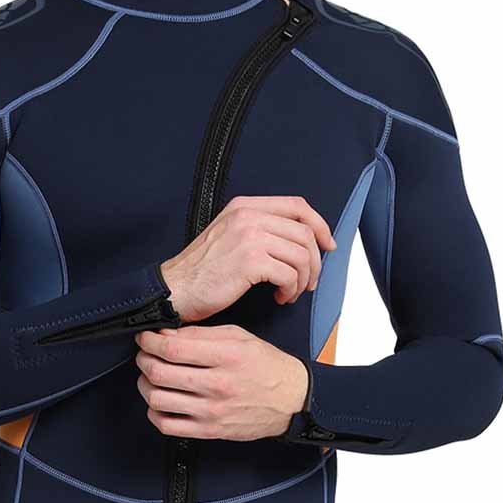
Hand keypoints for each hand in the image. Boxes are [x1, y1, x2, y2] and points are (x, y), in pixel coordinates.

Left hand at [135, 325, 307, 440]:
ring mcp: (212, 411)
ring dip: (144, 384)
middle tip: (145, 354)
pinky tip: (160, 401)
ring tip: (150, 376)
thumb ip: (200, 334)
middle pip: (160, 372)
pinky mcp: (209, 431)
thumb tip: (166, 334)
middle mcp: (217, 385)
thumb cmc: (266, 366)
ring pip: (157, 399)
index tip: (145, 337)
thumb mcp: (238, 336)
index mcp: (226, 356)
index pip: (173, 349)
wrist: (292, 400)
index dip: (150, 341)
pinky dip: (154, 412)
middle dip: (143, 359)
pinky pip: (167, 425)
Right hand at [161, 196, 334, 320]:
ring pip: (301, 254)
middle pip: (304, 232)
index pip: (297, 205)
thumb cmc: (201, 270)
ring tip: (290, 292)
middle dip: (315, 261)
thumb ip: (258, 228)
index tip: (327, 245)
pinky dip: (290, 289)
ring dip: (302, 279)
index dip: (319, 225)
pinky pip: (289, 274)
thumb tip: (297, 239)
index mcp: (244, 207)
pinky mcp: (250, 261)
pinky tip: (278, 297)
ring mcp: (249, 236)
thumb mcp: (228, 235)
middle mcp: (248, 216)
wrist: (176, 288)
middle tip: (308, 281)